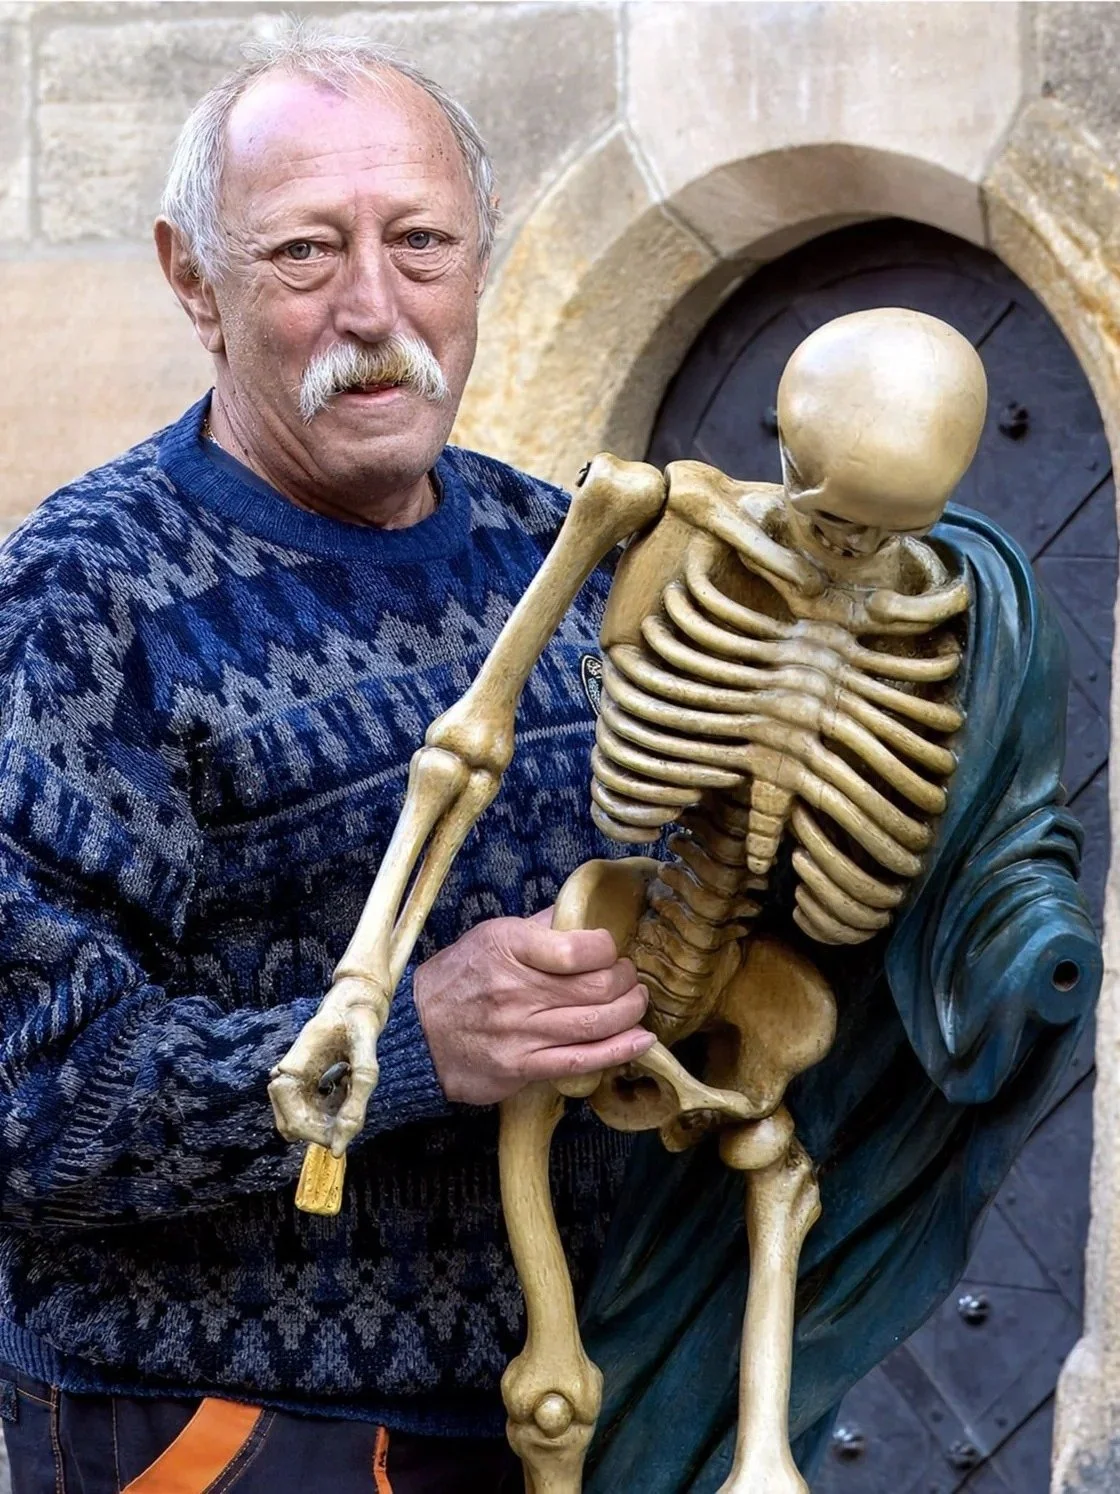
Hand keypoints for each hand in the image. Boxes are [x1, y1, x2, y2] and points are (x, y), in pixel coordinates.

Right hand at [268, 975, 386, 1155]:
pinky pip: (314, 1112)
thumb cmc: (359, 1019)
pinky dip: (333, 1110)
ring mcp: (295, 1081)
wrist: (356, 1000)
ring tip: (349, 1088)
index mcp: (293, 1068)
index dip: (316, 1136)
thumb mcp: (366, 1053)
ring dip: (329, 1119)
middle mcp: (287, 1076)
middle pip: (295, 1126)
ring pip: (304, 1121)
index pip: (293, 1121)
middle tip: (352, 1113)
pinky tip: (346, 1086)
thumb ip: (358, 1094)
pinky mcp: (305, 1083)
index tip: (342, 1142)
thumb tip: (342, 1141)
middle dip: (324, 1131)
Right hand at [413, 911, 654, 1104]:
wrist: (416, 1033)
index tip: (608, 950)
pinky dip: (620, 1051)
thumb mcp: (489, 936)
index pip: (578, 947)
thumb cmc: (457, 979)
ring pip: (597, 1023)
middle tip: (628, 977)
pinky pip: (582, 1060)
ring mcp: (520, 1032)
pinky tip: (642, 1040)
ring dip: (630, 1012)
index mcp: (507, 947)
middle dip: (627, 980)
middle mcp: (515, 990)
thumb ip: (539, 927)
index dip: (607, 948)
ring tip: (636, 1002)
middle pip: (597, 987)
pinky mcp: (523, 1067)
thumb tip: (581, 913)